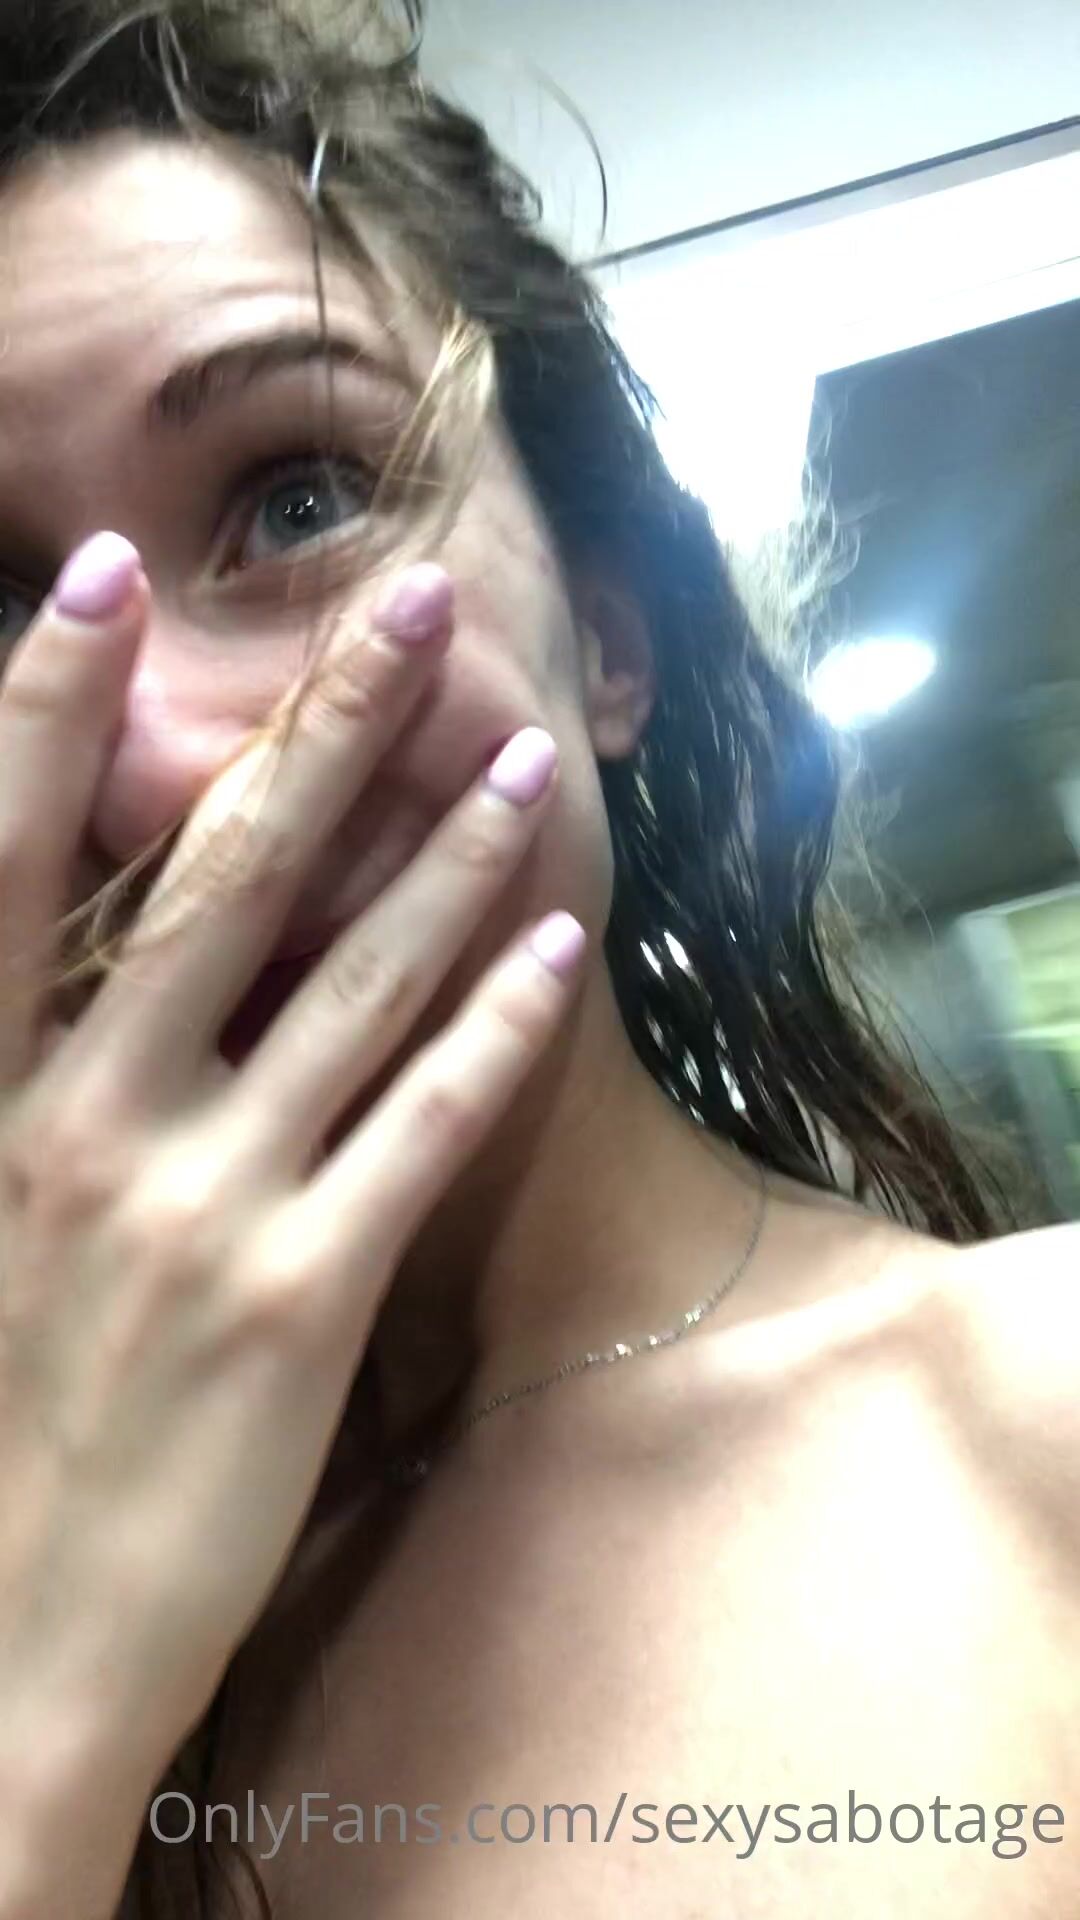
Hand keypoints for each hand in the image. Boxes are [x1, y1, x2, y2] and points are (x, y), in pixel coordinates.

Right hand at [0, 534, 582, 1788]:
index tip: (102, 585)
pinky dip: (496, 1032)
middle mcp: (81, 1127)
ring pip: (351, 987)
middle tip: (412, 602)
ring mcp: (201, 1210)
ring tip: (525, 764)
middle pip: (218, 884)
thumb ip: (16, 1076)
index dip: (42, 719)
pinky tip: (559, 952)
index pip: (3, 871)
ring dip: (447, 860)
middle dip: (322, 728)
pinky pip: (419, 1129)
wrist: (4, 1651)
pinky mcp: (302, 1301)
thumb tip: (78, 963)